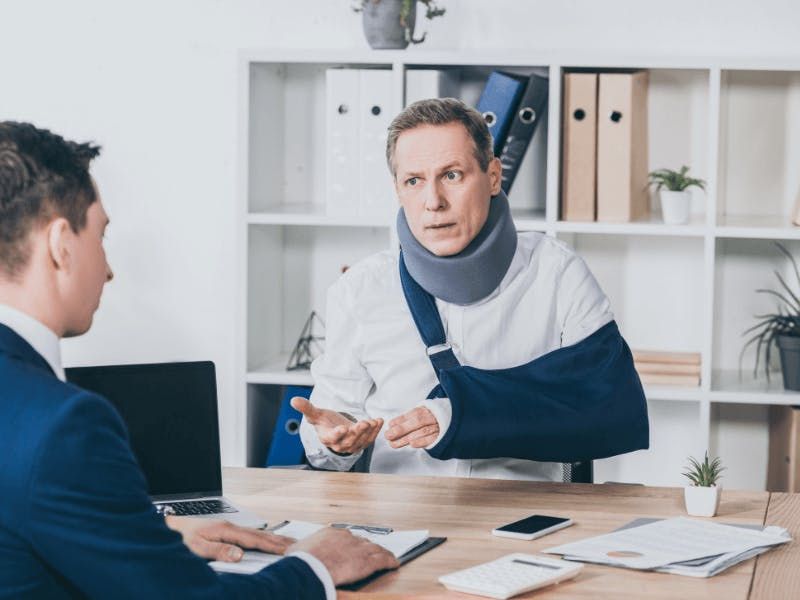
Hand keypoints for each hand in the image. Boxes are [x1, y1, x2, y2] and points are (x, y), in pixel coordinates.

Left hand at [166, 517, 293, 561]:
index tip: (287, 550)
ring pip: (257, 534)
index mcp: (226, 530)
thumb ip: (218, 551)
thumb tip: (239, 554)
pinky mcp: (228, 530)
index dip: (272, 546)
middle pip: (260, 535)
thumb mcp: (197, 547)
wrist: (171, 526)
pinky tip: (267, 542)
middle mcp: (231, 527)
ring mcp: (230, 527)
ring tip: (288, 543)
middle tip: (298, 545)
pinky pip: (251, 535)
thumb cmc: (182, 538)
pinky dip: (263, 538)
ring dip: (274, 539)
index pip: (254, 540)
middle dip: (280, 541)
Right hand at [289, 528, 398, 584]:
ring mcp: (359, 549)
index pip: (346, 537)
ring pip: (376, 549)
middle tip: (371, 551)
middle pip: (363, 541)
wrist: (311, 567)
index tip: (353, 548)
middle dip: (367, 547)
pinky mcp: (367, 562)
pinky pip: (383, 560)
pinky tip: (394, 563)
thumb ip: (302, 548)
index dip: (351, 544)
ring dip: (382, 552)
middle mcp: (348, 538)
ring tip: (388, 555)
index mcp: (332, 534)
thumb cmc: (302, 560)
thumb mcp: (298, 549)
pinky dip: (390, 561)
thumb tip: (296, 551)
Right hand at [291, 397, 382, 454]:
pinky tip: (379, 421)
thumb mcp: (315, 414)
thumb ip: (306, 408)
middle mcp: (340, 444)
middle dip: (357, 432)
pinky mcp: (362, 443)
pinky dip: (376, 430)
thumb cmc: (325, 421)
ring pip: (361, 441)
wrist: (335, 428)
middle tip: (363, 423)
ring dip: (369, 431)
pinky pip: (370, 438)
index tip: (342, 428)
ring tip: (373, 421)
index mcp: (327, 438)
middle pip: (349, 441)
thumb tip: (293, 400)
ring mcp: (352, 445)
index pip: (332, 438)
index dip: (337, 434)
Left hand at [385, 406, 439, 448]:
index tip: (389, 425)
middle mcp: (432, 417)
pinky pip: (432, 439)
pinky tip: (412, 444)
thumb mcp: (419, 415)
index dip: (400, 420)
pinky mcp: (441, 437)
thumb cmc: (430, 420)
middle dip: (401, 429)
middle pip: (417, 422)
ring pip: (422, 431)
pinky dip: (422, 442)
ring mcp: (437, 427)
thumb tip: (391, 425)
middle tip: (388, 435)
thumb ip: (407, 419)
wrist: (450, 422)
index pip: (412, 414)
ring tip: (394, 444)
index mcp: (425, 410)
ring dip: (407, 438)